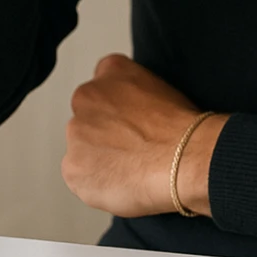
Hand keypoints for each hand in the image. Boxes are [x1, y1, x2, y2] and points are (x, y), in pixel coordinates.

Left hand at [61, 53, 227, 218]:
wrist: (182, 157)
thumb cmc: (181, 128)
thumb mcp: (163, 89)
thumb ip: (136, 95)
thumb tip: (133, 115)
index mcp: (111, 71)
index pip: (102, 86)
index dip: (116, 109)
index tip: (127, 123)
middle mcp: (87, 96)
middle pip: (87, 120)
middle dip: (103, 135)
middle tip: (131, 150)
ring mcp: (76, 132)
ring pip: (82, 150)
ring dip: (99, 160)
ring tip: (131, 170)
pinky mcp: (73, 167)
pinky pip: (80, 179)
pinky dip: (97, 185)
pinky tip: (123, 183)